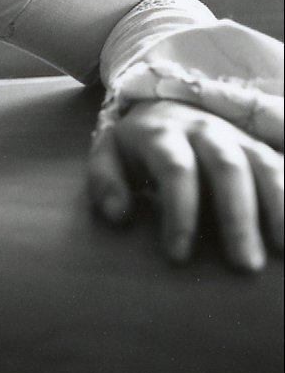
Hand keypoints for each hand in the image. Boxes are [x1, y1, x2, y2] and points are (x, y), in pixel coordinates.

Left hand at [88, 99, 283, 270]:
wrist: (164, 107)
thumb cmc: (136, 147)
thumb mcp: (109, 155)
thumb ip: (105, 182)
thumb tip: (118, 215)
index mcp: (163, 134)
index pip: (175, 169)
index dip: (179, 211)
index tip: (178, 256)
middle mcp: (204, 130)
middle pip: (227, 167)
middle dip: (237, 216)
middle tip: (244, 265)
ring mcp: (237, 136)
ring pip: (264, 163)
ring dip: (278, 205)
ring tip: (284, 250)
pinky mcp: (259, 147)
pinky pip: (282, 164)